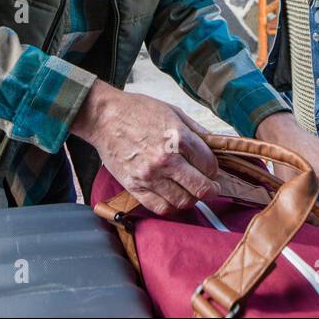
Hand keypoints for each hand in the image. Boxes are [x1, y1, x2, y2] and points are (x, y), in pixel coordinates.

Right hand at [72, 80, 220, 214]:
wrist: (104, 117)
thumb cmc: (138, 110)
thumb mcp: (173, 112)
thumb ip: (196, 131)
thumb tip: (214, 146)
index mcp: (179, 138)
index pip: (209, 165)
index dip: (214, 169)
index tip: (211, 170)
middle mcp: (166, 159)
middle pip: (200, 188)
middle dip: (211, 190)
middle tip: (211, 188)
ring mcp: (149, 175)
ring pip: (182, 201)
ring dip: (191, 199)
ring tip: (190, 192)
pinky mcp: (134, 186)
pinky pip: (159, 207)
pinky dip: (171, 207)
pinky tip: (173, 198)